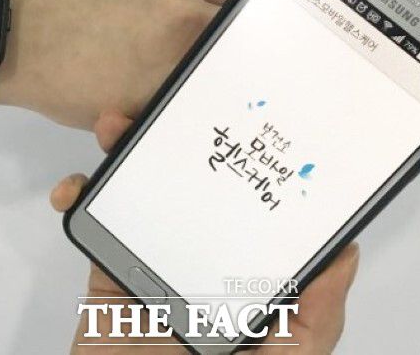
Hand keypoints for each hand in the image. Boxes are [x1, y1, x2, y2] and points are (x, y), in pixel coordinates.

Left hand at [0, 0, 236, 127]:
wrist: (17, 30)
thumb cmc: (68, 83)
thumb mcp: (130, 113)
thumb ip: (179, 99)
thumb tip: (217, 88)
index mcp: (181, 54)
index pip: (237, 55)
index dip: (231, 60)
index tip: (222, 61)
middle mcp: (185, 6)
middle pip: (237, 18)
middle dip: (220, 33)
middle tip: (193, 40)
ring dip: (211, 0)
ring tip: (178, 8)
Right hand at [51, 111, 359, 353]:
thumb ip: (316, 314)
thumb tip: (347, 250)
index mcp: (244, 266)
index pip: (249, 204)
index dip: (245, 161)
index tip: (240, 119)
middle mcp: (201, 251)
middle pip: (191, 183)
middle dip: (176, 140)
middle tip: (166, 105)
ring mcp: (154, 256)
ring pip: (140, 189)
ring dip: (123, 152)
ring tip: (115, 127)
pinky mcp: (109, 268)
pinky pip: (92, 224)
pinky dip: (79, 199)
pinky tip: (73, 190)